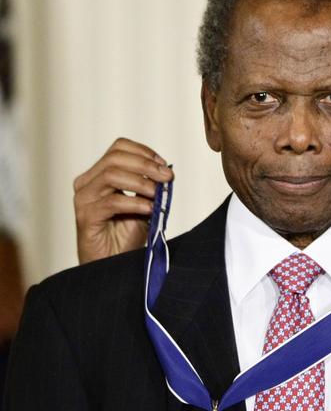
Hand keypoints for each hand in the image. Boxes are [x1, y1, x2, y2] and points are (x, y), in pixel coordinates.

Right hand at [73, 138, 173, 264]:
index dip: (144, 152)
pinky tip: (149, 209)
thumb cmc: (127, 234)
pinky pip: (112, 202)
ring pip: (111, 175)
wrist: (115, 263)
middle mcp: (87, 183)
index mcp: (99, 174)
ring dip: (141, 182)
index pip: (119, 147)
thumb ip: (151, 186)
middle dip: (146, 165)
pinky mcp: (85, 217)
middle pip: (115, 158)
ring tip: (157, 194)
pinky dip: (134, 203)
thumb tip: (166, 171)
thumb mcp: (144, 203)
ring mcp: (84, 199)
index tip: (164, 165)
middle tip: (167, 178)